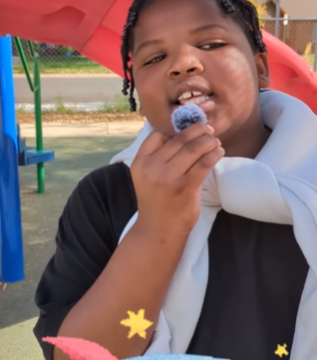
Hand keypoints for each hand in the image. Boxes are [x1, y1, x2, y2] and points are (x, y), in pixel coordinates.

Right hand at [130, 122, 223, 236]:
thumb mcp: (147, 177)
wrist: (158, 231)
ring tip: (215, 140)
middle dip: (197, 130)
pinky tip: (219, 152)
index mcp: (140, 163)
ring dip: (208, 140)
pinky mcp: (186, 187)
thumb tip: (182, 137)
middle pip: (179, 140)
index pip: (157, 136)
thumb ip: (158, 159)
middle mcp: (152, 168)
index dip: (174, 131)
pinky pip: (204, 163)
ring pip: (193, 149)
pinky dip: (214, 154)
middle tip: (208, 128)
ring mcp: (169, 177)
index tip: (188, 131)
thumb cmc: (156, 202)